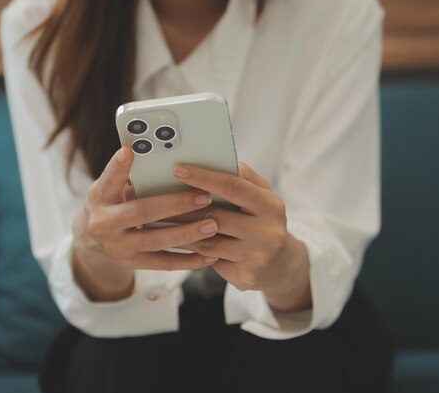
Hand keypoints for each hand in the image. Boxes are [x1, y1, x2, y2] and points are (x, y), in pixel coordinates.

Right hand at [71, 146, 220, 300]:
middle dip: (174, 205)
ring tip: (212, 225)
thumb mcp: (109, 188)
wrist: (90, 243)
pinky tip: (209, 254)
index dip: (118, 167)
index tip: (129, 152)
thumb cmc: (110, 204)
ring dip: (187, 234)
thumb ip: (129, 176)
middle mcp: (105, 223)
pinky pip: (164, 264)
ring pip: (156, 241)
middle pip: (141, 213)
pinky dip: (188, 261)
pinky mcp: (133, 264)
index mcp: (100, 197)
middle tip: (203, 197)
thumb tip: (160, 156)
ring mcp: (119, 247)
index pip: (108, 179)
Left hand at [169, 162, 311, 311]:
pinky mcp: (244, 277)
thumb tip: (220, 160)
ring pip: (208, 242)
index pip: (234, 187)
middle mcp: (268, 233)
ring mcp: (256, 257)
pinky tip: (175, 241)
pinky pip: (209, 261)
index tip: (178, 169)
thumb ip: (244, 178)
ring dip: (180, 230)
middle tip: (157, 197)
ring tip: (159, 218)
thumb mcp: (262, 197)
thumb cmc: (263, 221)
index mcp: (272, 206)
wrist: (281, 265)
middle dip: (183, 207)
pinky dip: (190, 250)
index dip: (204, 177)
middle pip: (216, 217)